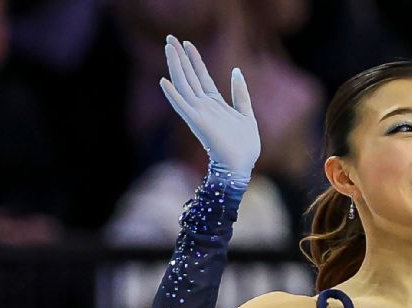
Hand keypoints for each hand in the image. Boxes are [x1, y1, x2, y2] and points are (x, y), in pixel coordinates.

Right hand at [159, 35, 259, 176]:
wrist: (242, 167)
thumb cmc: (245, 147)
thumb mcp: (247, 114)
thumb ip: (241, 94)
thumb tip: (236, 71)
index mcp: (215, 104)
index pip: (201, 77)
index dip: (194, 60)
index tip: (187, 43)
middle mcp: (204, 107)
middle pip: (189, 76)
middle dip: (180, 56)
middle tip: (170, 37)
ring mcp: (199, 114)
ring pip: (184, 85)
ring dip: (175, 66)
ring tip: (168, 48)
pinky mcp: (197, 123)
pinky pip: (183, 107)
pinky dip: (173, 95)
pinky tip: (164, 81)